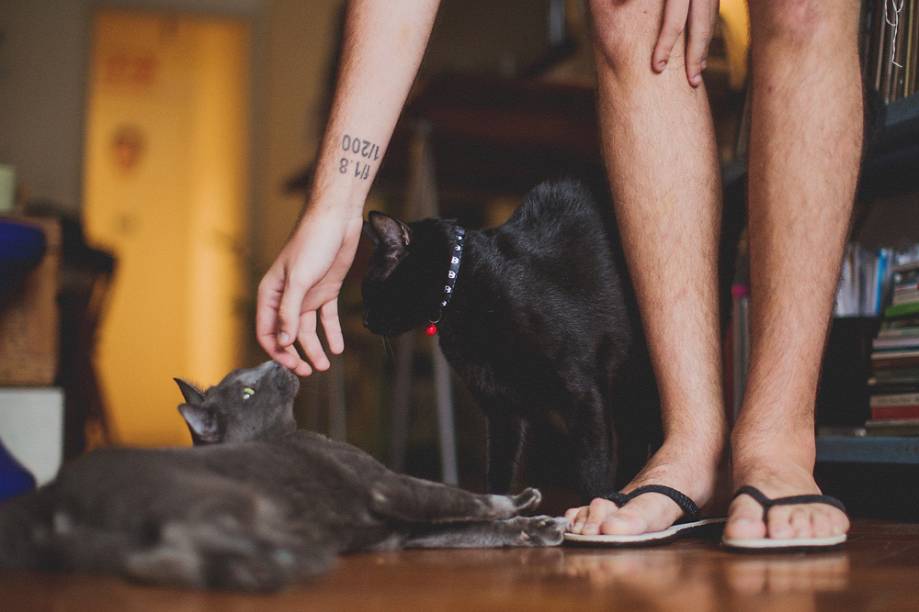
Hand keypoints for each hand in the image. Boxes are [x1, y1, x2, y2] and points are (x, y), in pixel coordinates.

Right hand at [256, 212, 362, 375]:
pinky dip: (331, 333)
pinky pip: (327, 319)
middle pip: (287, 335)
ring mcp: (307, 295)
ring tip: (324, 365)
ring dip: (314, 349)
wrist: (337, 220)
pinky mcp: (327, 291)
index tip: (293, 365)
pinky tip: (337, 348)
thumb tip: (282, 340)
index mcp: (271, 293)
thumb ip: (290, 311)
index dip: (277, 351)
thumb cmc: (312, 242)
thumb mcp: (299, 279)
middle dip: (296, 355)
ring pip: (307, 331)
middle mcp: (287, 298)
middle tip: (309, 371)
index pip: (267, 331)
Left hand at [652, 0, 718, 86]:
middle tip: (693, 83)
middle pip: (701, 29)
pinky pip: (712, 13)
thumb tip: (610, 3)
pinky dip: (707, 31)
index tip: (658, 68)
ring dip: (704, 47)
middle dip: (696, 58)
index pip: (674, 23)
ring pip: (710, 21)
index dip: (665, 46)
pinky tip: (703, 44)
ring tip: (699, 70)